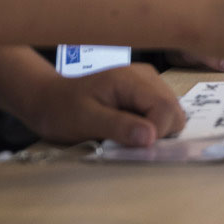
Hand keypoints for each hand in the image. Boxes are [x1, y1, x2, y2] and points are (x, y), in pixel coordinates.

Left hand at [20, 64, 184, 147]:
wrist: (49, 98)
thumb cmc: (62, 109)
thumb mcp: (85, 121)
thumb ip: (118, 126)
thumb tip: (151, 138)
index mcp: (131, 79)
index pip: (165, 107)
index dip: (157, 132)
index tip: (133, 147)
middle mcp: (146, 76)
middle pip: (174, 109)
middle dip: (158, 132)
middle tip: (128, 141)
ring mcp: (148, 82)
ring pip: (171, 111)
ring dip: (154, 129)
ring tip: (126, 133)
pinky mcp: (145, 91)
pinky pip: (161, 111)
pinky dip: (150, 125)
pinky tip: (129, 127)